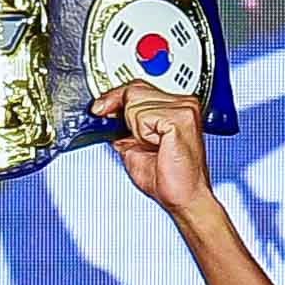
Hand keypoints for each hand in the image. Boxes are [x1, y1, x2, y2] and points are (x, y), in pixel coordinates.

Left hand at [96, 82, 212, 213]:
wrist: (184, 198)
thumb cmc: (168, 178)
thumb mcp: (135, 145)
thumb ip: (124, 126)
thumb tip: (105, 113)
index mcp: (176, 107)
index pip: (138, 86)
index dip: (115, 97)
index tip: (100, 108)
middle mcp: (183, 104)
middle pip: (134, 89)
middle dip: (122, 113)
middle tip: (136, 138)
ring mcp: (184, 108)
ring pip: (135, 102)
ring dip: (137, 130)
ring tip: (155, 146)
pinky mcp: (180, 118)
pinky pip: (142, 116)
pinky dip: (143, 134)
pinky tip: (159, 146)